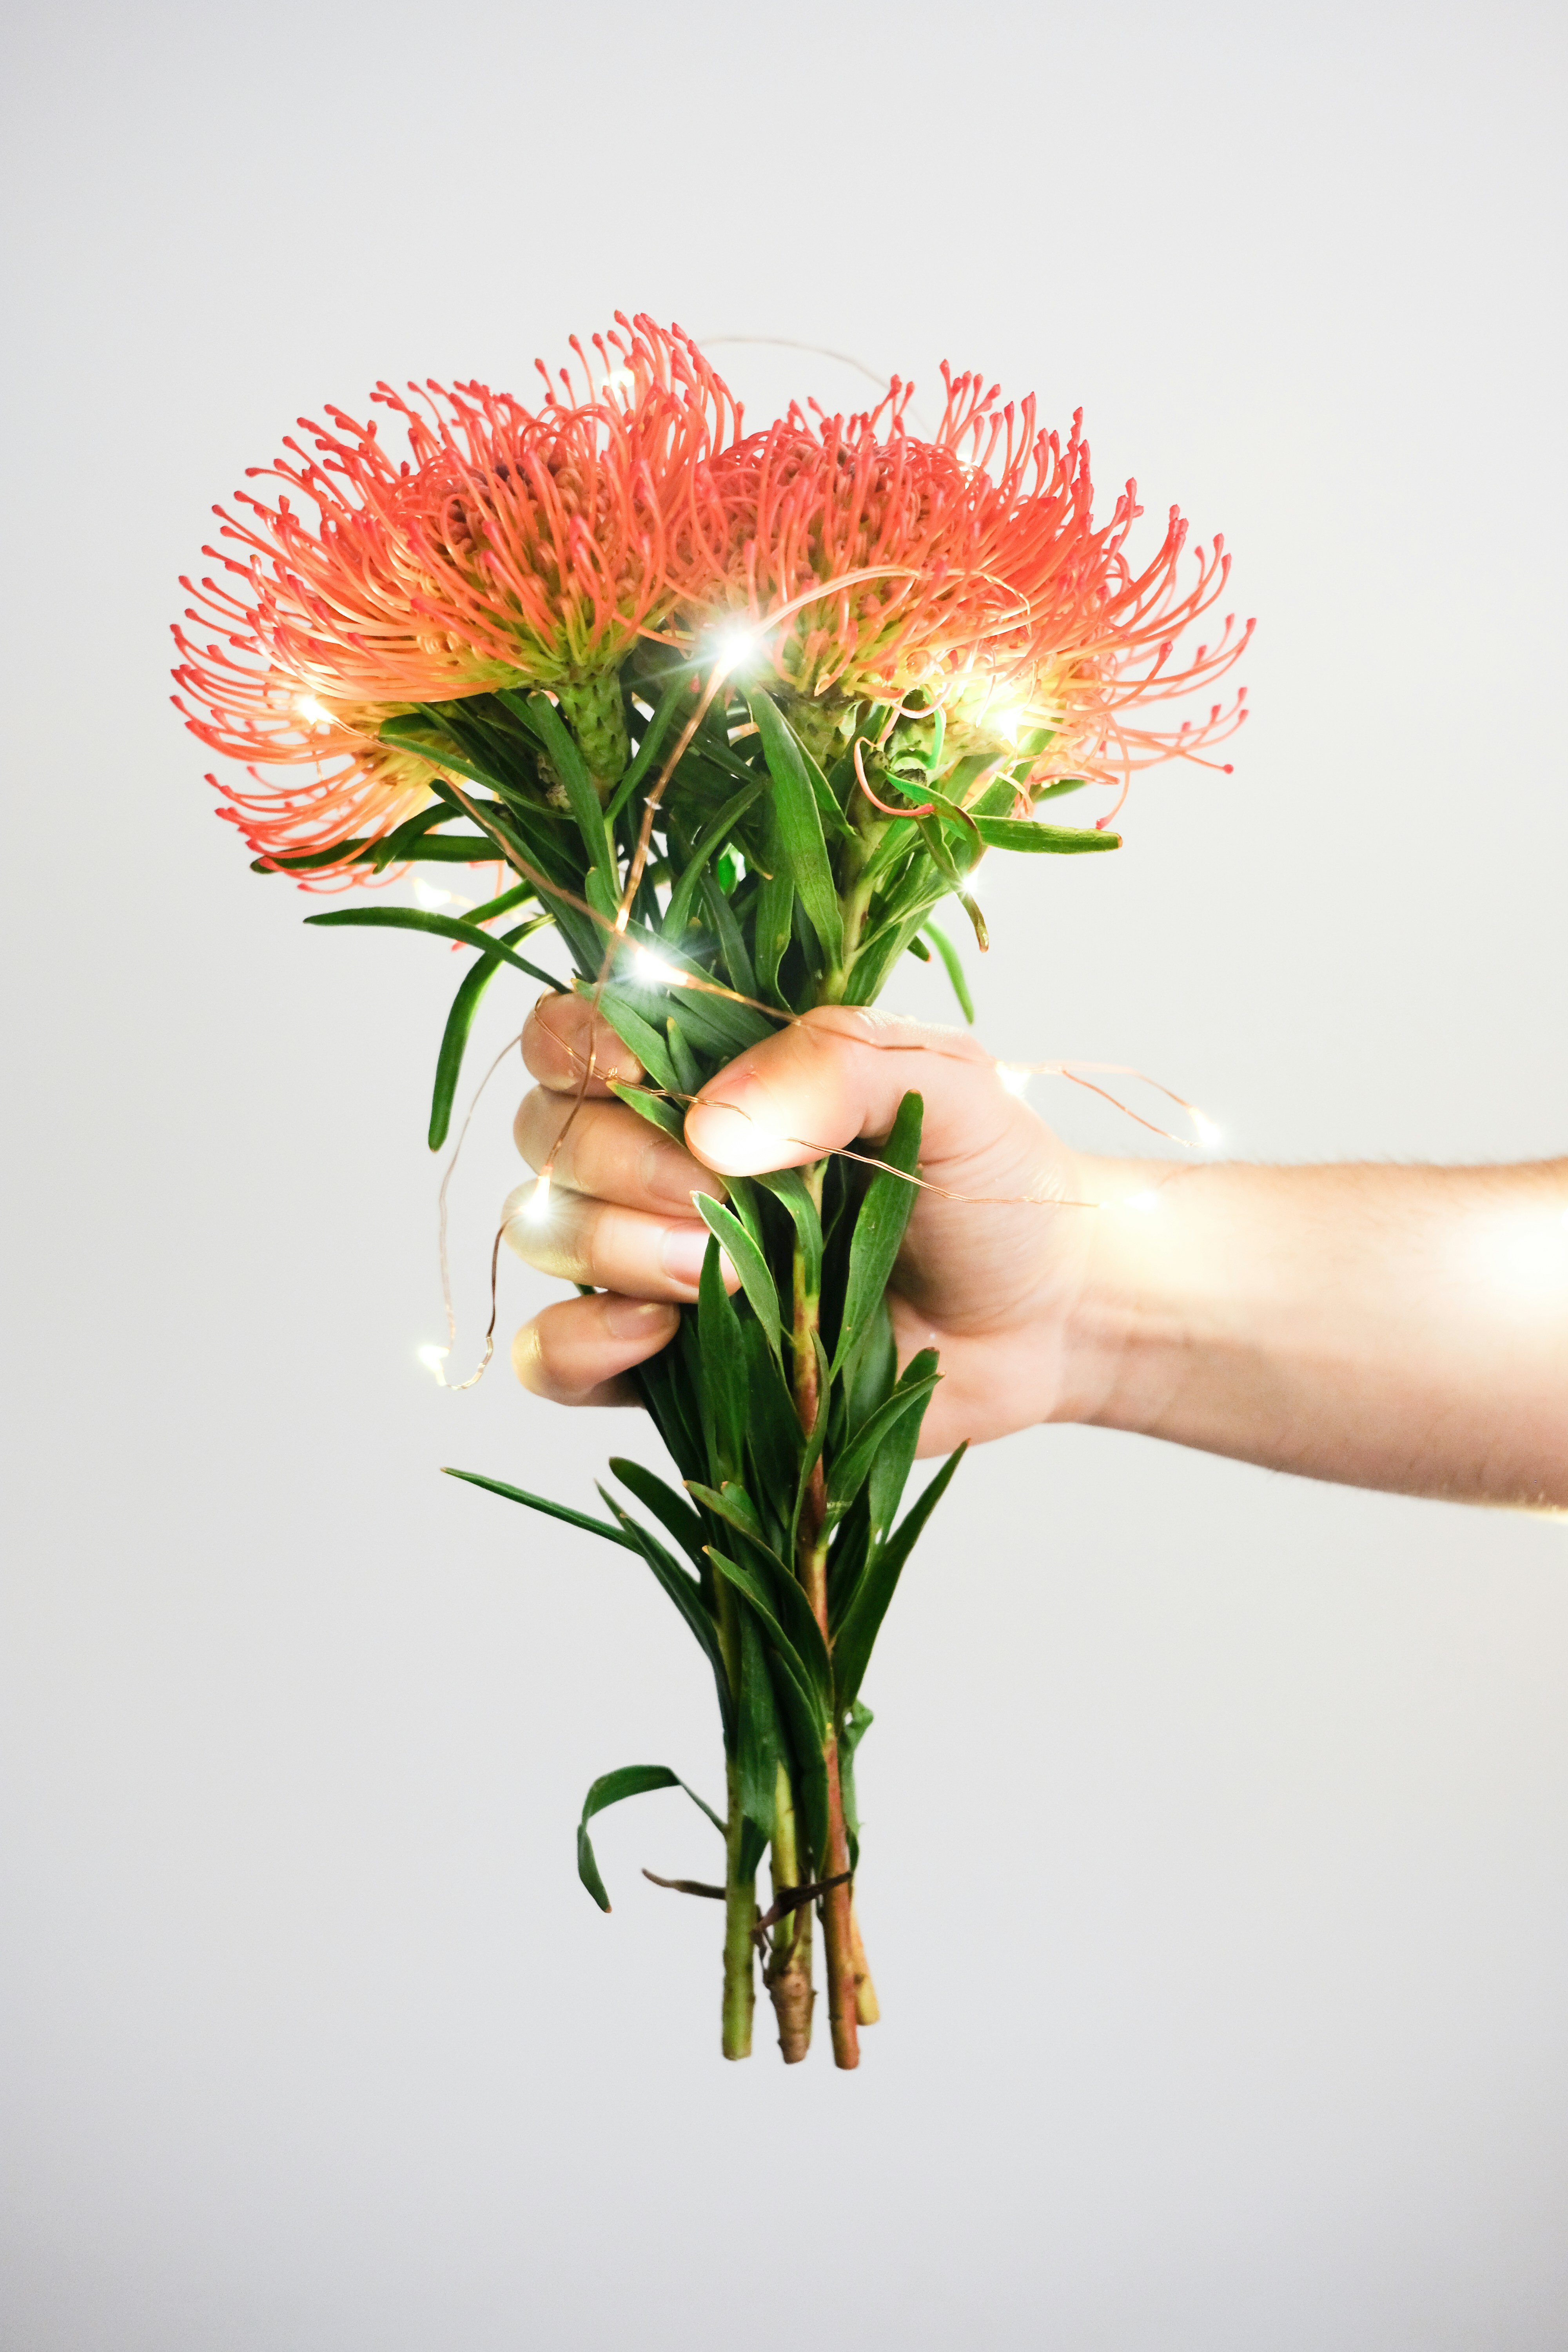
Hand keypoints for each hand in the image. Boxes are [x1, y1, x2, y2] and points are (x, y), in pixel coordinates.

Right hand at [505, 995, 1101, 1452]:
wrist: (1043, 1315)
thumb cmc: (990, 1182)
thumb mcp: (943, 1085)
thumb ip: (834, 1064)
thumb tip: (707, 1123)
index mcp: (704, 1067)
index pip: (568, 1033)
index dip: (578, 1048)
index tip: (645, 1075)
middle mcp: (655, 1155)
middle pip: (549, 1138)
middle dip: (625, 1165)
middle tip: (726, 1196)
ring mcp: (649, 1262)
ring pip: (545, 1236)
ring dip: (622, 1250)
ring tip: (729, 1276)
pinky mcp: (659, 1365)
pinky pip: (551, 1358)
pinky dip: (578, 1344)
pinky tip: (655, 1334)